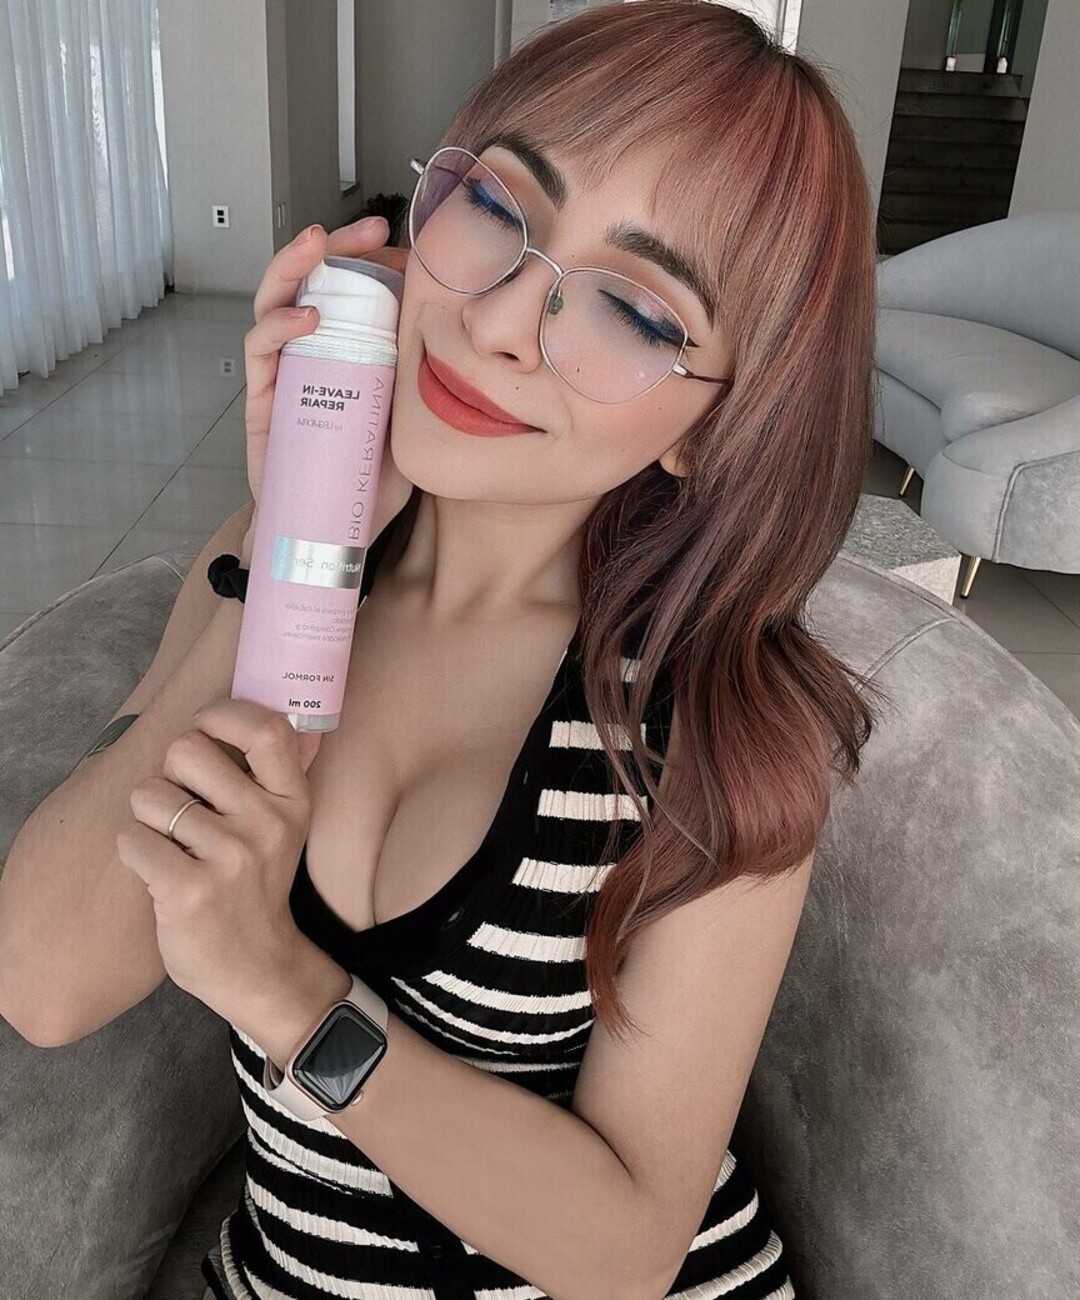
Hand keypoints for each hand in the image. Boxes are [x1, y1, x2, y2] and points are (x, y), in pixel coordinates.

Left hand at [119, 697, 322, 1023]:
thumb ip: (275, 775)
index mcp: (293, 801)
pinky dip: (133, 850)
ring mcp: (231, 859)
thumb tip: (283, 711)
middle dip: (168, 772)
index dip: (222, 716)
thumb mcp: (283, 828)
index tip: (205, 730)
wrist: (256, 968)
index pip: (267, 730)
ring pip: (148, 794)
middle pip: (186, 750)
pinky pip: (132, 838)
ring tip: (171, 846)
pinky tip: (156, 872)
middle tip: (181, 808)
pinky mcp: (190, 891)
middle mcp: (267, 825)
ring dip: (146, 818)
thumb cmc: (255, 885)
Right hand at [241, 216, 415, 560]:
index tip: (397, 233)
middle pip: (310, 282)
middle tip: (365, 228)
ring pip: (276, 304)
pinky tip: (308, 316)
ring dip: (294, 267)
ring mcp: (283, 376)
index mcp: (345, 352)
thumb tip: (475, 345)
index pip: (350, 290)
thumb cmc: (370, 479)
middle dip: (332, 245)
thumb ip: (428, 385)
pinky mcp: (263, 403)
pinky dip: (280, 326)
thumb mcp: (413, 422)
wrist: (332, 535)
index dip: (368, 256)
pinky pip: (262, 353)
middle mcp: (310, 356)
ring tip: (318, 246)